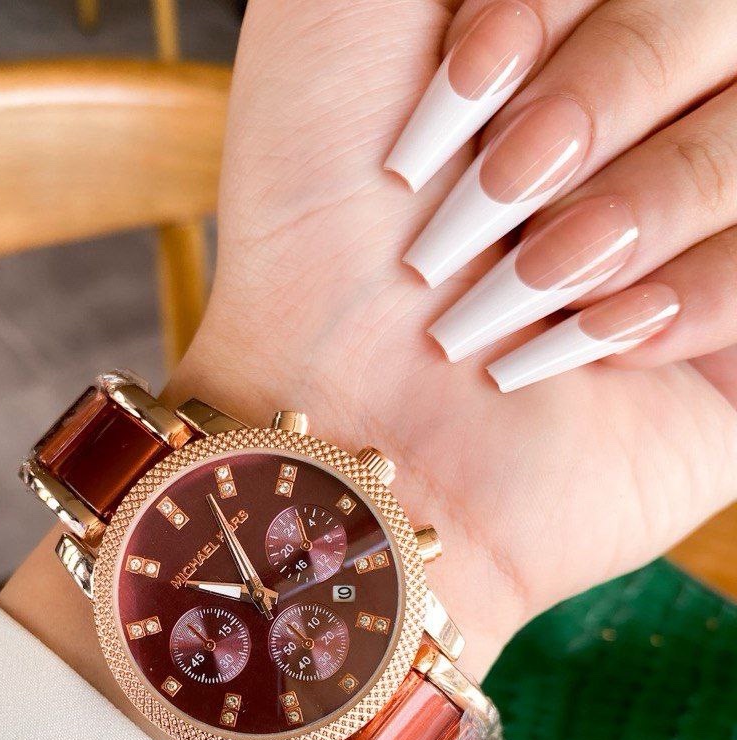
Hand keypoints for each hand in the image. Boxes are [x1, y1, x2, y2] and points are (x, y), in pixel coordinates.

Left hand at [169, 0, 736, 677]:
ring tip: (519, 291)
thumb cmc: (322, 219)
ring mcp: (716, 219)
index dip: (567, 6)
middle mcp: (667, 106)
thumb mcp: (342, 7)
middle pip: (724, 29)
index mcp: (591, 23)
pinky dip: (679, 303)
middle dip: (599, 100)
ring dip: (624, 216)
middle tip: (488, 201)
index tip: (464, 78)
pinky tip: (592, 346)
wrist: (333, 420)